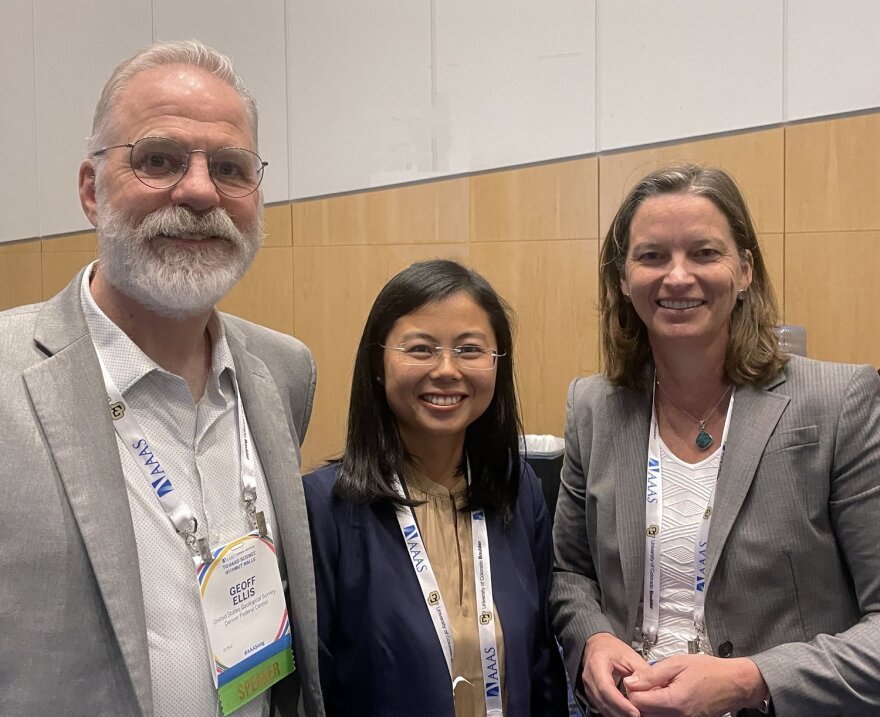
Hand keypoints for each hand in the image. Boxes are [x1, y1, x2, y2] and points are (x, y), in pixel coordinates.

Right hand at [580, 632, 647, 716]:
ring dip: (618, 714)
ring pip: (602, 707)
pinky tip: (626, 713)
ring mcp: (588, 687)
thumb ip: (642, 672)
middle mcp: (589, 677)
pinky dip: (615, 712)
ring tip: (635, 715)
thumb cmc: (612, 649)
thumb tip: (654, 689)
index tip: (635, 711)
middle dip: (621, 712)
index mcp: (597, 664)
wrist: (598, 645)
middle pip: (603, 701)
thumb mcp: (630, 656)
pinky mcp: (591, 694)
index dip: (620, 702)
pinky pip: (602, 707)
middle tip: (639, 716)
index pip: (606, 687)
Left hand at [623, 654, 767, 716]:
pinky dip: (662, 707)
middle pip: (644, 712)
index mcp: (674, 701)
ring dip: (651, 703)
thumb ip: (651, 674)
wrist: (735, 683)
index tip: (637, 679)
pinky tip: (668, 694)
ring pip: (654, 716)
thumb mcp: (677, 664)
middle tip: (647, 681)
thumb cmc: (710, 671)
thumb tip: (631, 681)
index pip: (638, 702)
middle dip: (641, 697)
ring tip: (660, 687)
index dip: (633, 689)